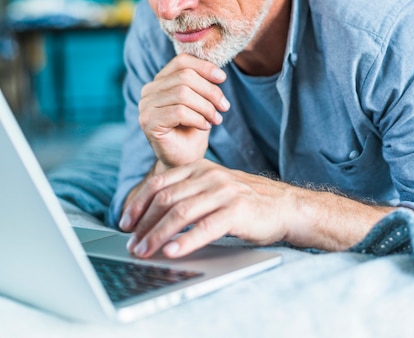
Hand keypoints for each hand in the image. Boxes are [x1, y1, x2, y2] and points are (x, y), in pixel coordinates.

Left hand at [121, 159, 292, 257]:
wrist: (283, 205)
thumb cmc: (242, 201)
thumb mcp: (211, 188)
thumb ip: (186, 193)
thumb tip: (150, 216)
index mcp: (199, 167)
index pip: (159, 183)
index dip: (138, 203)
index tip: (125, 223)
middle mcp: (209, 176)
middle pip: (166, 199)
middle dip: (144, 224)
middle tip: (132, 245)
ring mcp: (224, 191)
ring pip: (181, 213)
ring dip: (158, 235)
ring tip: (145, 252)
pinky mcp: (237, 210)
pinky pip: (206, 227)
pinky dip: (186, 241)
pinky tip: (173, 252)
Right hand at [138, 53, 229, 166]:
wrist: (183, 160)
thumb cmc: (193, 130)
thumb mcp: (201, 102)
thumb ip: (202, 83)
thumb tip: (217, 70)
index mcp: (160, 81)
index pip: (181, 61)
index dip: (204, 67)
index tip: (222, 78)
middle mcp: (149, 91)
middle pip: (185, 77)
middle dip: (210, 91)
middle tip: (224, 107)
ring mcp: (145, 106)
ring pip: (183, 94)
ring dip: (206, 107)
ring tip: (215, 119)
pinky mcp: (148, 122)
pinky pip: (179, 112)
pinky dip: (198, 118)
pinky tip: (205, 126)